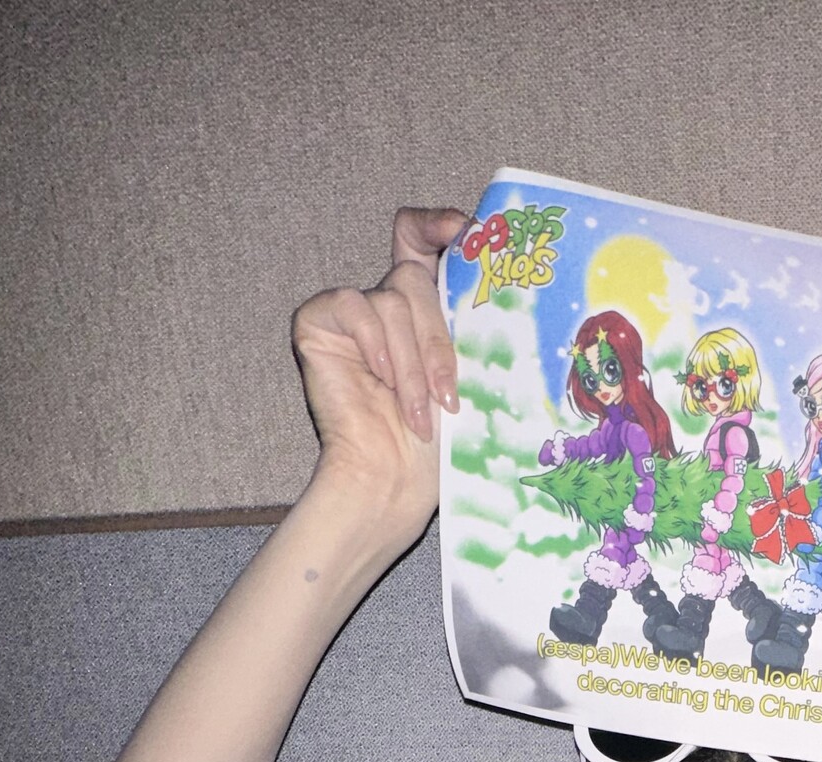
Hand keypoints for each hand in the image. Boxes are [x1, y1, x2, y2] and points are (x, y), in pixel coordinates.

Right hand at [291, 205, 467, 544]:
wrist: (392, 478)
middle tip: (447, 393)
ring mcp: (350, 311)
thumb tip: (502, 272)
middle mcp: (385, 303)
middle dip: (437, 338)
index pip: (423, 240)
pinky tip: (380, 383)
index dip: (440, 225)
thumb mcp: (466, 371)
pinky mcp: (319, 321)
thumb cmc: (435, 443)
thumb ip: (469, 320)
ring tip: (417, 411)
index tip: (464, 229)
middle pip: (414, 276)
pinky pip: (355, 305)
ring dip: (412, 363)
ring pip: (392, 299)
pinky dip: (376, 346)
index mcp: (421, 309)